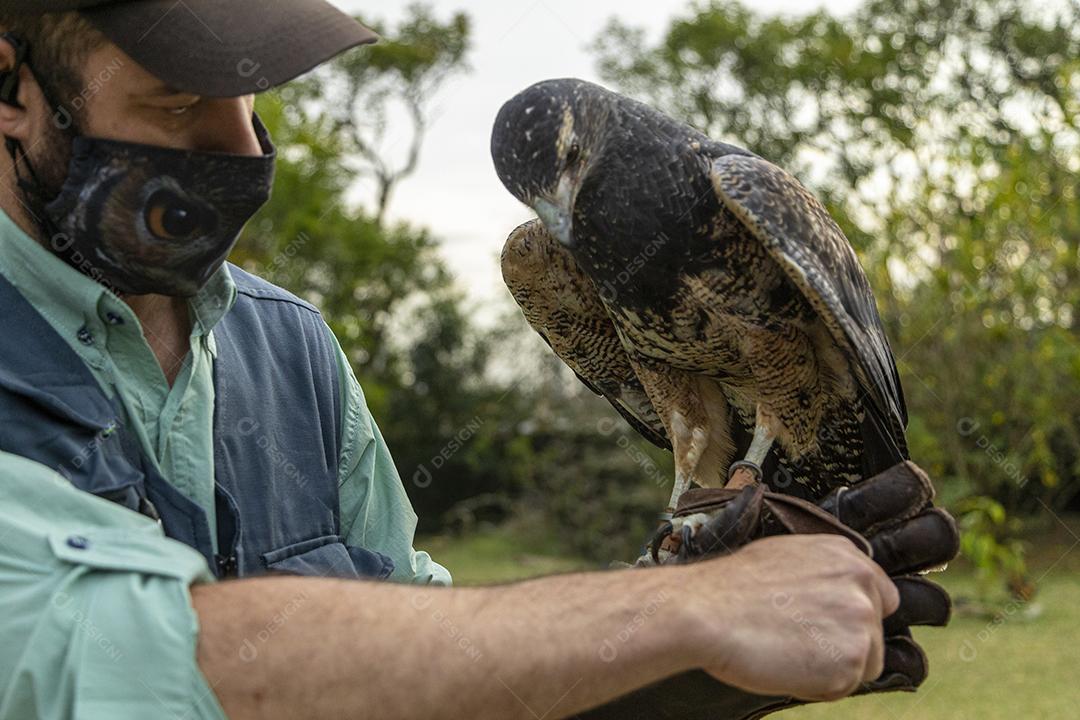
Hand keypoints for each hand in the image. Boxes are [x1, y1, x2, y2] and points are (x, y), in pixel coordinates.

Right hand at [692, 535, 898, 700]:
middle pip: (873, 633)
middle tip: (798, 642)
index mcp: (845, 555)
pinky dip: (817, 686)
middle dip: (843, 643)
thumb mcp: (782, 556)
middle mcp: (861, 585)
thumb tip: (827, 590)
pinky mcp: (852, 660)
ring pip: (862, 663)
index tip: (828, 625)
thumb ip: (820, 571)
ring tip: (786, 652)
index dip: (851, 616)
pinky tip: (784, 665)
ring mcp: (861, 622)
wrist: (707, 611)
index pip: (880, 595)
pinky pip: (842, 687)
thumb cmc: (730, 587)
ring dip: (831, 667)